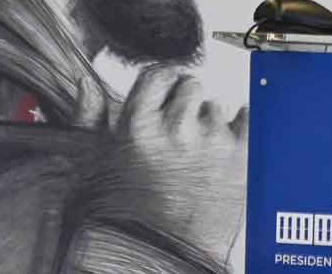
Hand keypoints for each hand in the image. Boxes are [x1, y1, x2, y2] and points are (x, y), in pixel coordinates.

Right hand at [89, 65, 248, 265]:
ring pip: (216, 105)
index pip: (157, 75)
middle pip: (190, 85)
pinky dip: (240, 125)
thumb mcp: (92, 167)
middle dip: (186, 102)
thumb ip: (89, 119)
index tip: (165, 93)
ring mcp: (211, 141)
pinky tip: (225, 144)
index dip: (162, 83)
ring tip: (197, 152)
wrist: (161, 257)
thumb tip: (85, 84)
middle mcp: (175, 129)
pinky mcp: (240, 155)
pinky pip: (247, 116)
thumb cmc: (126, 218)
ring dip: (210, 120)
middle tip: (181, 129)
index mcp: (136, 128)